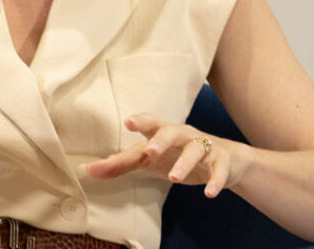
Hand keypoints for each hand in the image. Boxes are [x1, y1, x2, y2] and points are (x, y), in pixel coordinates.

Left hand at [86, 113, 248, 197]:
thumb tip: (89, 171)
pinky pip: (219, 168)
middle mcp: (183, 135)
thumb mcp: (149, 160)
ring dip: (184, 163)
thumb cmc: (176, 155)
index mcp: (163, 132)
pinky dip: (215, 180)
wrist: (225, 160)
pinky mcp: (221, 160)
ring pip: (195, 149)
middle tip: (149, 152)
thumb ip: (121, 164)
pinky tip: (209, 193)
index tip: (129, 122)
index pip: (151, 122)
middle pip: (172, 131)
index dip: (141, 121)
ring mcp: (204, 145)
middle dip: (161, 140)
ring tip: (174, 179)